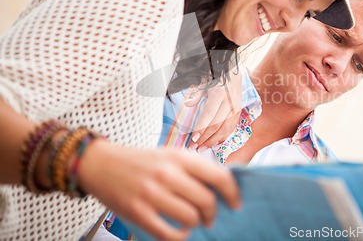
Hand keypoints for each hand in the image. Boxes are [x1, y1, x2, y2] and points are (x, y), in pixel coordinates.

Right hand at [78, 140, 240, 240]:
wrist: (102, 164)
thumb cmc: (143, 162)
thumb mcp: (171, 155)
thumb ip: (195, 168)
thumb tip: (224, 187)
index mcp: (180, 156)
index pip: (219, 176)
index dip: (232, 193)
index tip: (235, 204)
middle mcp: (167, 173)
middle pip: (207, 200)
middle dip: (213, 213)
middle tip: (210, 217)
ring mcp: (152, 193)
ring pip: (191, 218)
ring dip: (196, 223)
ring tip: (192, 221)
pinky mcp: (138, 213)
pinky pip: (170, 234)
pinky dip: (180, 236)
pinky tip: (179, 231)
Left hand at [185, 71, 242, 151]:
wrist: (234, 70)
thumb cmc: (216, 75)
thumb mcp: (204, 81)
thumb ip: (197, 94)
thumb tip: (188, 104)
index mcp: (219, 94)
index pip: (209, 115)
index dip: (201, 128)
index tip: (193, 139)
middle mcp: (229, 102)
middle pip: (217, 125)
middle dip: (204, 139)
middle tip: (193, 147)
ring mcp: (236, 108)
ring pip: (225, 129)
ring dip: (213, 141)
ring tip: (201, 149)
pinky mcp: (239, 111)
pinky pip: (231, 128)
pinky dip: (222, 137)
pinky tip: (214, 144)